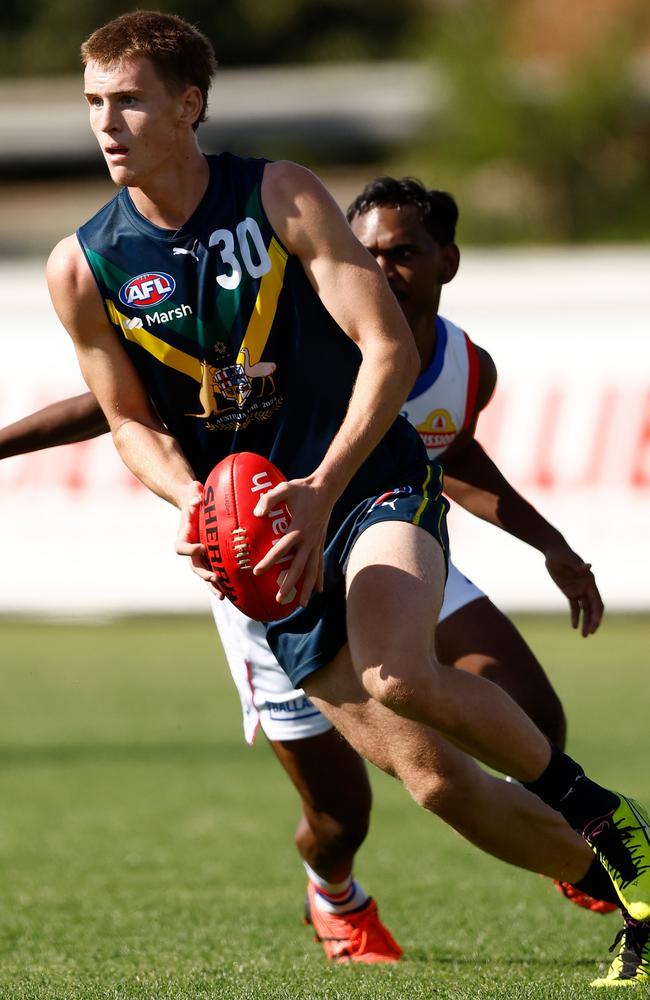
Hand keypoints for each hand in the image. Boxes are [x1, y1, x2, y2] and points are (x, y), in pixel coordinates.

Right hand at [174, 480, 223, 597]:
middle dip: (204, 574)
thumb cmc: (194, 497)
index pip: (181, 547)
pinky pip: (216, 571)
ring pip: (205, 574)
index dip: (190, 550)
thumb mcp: (192, 493)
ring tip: (223, 595)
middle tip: (214, 578)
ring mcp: (201, 555)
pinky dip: (223, 581)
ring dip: (213, 585)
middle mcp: (191, 549)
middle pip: (194, 566)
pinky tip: (233, 591)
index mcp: (184, 535)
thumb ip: (193, 495)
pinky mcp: (211, 557)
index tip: (201, 547)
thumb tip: (198, 500)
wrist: (195, 504)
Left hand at [252, 476, 332, 607]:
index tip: (257, 572)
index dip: (269, 561)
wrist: (326, 488)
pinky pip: (320, 564)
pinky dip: (319, 578)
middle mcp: (309, 539)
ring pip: (312, 570)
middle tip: (279, 598)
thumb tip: (256, 513)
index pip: (282, 548)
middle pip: (299, 567)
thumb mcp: (284, 489)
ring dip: (307, 588)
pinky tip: (318, 591)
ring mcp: (316, 543)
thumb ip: (269, 500)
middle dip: (289, 584)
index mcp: (298, 528)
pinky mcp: (320, 542)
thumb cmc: (302, 489)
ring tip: (302, 605)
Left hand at [544, 546, 603, 636]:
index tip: (595, 624)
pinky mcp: (570, 592)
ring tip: (584, 635)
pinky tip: (574, 626)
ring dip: (585, 622)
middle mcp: (587, 587)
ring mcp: (579, 590)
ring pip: (585, 610)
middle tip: (589, 633)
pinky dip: (575, 617)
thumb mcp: (567, 559)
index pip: (597, 601)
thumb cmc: (561, 554)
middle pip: (593, 608)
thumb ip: (578, 565)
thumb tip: (589, 566)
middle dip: (593, 621)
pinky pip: (575, 607)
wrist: (553, 552)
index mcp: (590, 581)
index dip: (597, 613)